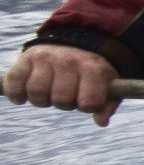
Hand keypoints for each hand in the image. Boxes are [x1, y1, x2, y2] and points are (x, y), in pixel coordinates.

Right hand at [3, 44, 119, 126]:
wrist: (75, 42)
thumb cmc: (92, 71)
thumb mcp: (108, 84)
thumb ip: (107, 105)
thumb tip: (101, 122)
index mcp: (94, 68)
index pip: (88, 103)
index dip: (86, 107)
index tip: (85, 100)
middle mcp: (69, 61)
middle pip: (61, 100)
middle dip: (64, 103)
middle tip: (66, 94)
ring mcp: (46, 58)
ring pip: (37, 93)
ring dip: (41, 100)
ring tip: (48, 92)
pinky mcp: (26, 57)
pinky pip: (14, 82)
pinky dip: (16, 94)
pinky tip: (23, 96)